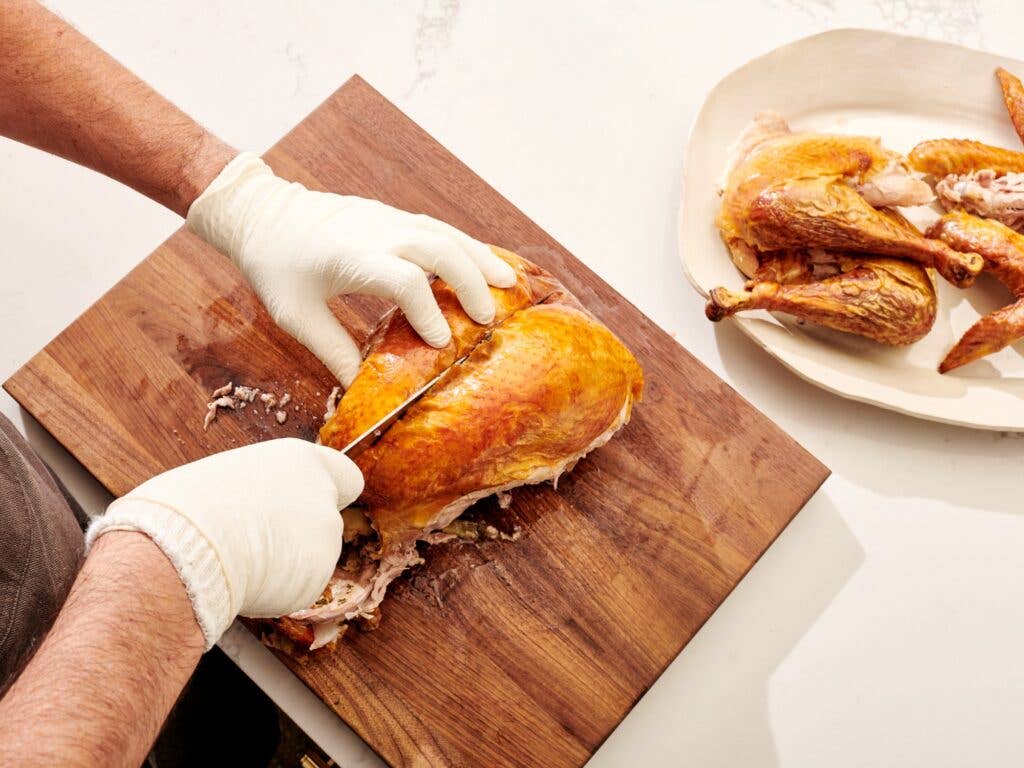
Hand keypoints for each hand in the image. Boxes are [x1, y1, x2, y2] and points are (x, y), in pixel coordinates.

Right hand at [85, 438, 362, 647]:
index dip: (330, 494)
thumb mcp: (225, 478)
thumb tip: (250, 510)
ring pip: (311, 558)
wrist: (185, 548)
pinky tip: (247, 581)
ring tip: (240, 561)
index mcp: (300, 460)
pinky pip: (299, 588)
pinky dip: (278, 591)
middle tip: (258, 544)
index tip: (309, 509)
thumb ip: (259, 491)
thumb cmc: (188, 508)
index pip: (346, 477)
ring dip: (287, 564)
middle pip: (323, 522)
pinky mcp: (318, 576)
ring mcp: (326, 536)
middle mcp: (322, 494)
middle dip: (299, 536)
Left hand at [185, 153, 516, 385]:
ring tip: (510, 285)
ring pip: (445, 232)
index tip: (441, 345)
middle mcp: (375, 230)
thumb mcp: (296, 316)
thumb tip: (364, 392)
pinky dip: (465, 245)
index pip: (403, 279)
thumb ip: (333, 352)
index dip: (427, 312)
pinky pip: (438, 227)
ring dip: (479, 258)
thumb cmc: (276, 266)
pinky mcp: (391, 214)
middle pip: (437, 249)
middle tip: (489, 320)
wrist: (262, 212)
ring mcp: (386, 217)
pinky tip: (484, 263)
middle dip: (469, 283)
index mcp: (350, 256)